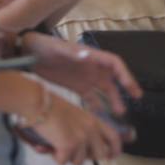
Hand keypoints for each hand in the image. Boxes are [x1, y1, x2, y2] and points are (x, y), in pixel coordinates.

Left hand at [24, 33, 140, 114]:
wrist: (29, 54)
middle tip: (136, 98)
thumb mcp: (59, 49)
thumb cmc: (45, 47)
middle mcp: (92, 67)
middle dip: (125, 87)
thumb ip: (72, 53)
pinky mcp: (77, 87)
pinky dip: (97, 107)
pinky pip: (91, 98)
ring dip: (113, 100)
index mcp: (92, 56)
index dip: (125, 74)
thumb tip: (87, 55)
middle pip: (114, 78)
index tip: (131, 87)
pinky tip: (100, 117)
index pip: (114, 64)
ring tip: (119, 112)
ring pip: (104, 90)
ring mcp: (85, 78)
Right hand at [29, 78, 124, 164]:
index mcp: (93, 120)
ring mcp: (81, 138)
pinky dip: (55, 157)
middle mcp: (91, 129)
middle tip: (74, 152)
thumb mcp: (76, 115)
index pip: (113, 137)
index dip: (115, 149)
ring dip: (67, 157)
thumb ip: (84, 129)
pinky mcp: (69, 145)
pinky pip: (63, 162)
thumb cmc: (51, 106)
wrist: (38, 103)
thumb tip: (86, 147)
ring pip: (79, 162)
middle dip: (87, 157)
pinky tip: (51, 146)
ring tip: (58, 144)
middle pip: (100, 155)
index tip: (112, 156)